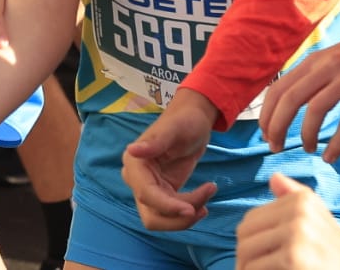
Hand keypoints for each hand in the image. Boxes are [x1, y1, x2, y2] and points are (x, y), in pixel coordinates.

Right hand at [121, 88, 221, 229]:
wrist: (194, 121)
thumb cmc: (184, 120)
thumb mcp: (173, 129)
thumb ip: (154, 142)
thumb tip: (132, 151)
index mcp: (135, 163)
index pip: (146, 194)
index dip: (167, 206)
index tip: (191, 209)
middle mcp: (137, 179)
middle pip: (151, 215)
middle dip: (177, 219)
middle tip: (203, 208)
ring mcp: (150, 188)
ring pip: (162, 219)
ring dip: (185, 217)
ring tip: (207, 197)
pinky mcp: (163, 193)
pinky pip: (174, 213)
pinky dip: (191, 209)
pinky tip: (206, 194)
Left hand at [235, 174, 339, 269]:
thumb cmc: (334, 250)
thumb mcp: (319, 217)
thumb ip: (293, 197)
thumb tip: (274, 177)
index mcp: (302, 200)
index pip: (251, 218)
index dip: (249, 240)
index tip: (257, 255)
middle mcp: (299, 213)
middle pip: (245, 234)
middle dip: (244, 256)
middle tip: (251, 268)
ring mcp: (296, 236)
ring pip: (247, 252)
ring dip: (247, 267)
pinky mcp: (294, 259)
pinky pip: (256, 268)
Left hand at [260, 17, 339, 159]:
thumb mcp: (332, 59)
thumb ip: (313, 76)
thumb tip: (290, 101)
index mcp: (313, 62)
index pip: (278, 89)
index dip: (267, 114)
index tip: (266, 134)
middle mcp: (326, 68)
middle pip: (290, 100)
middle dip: (277, 127)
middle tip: (275, 146)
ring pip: (315, 110)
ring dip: (306, 135)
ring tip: (308, 149)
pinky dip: (336, 144)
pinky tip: (330, 157)